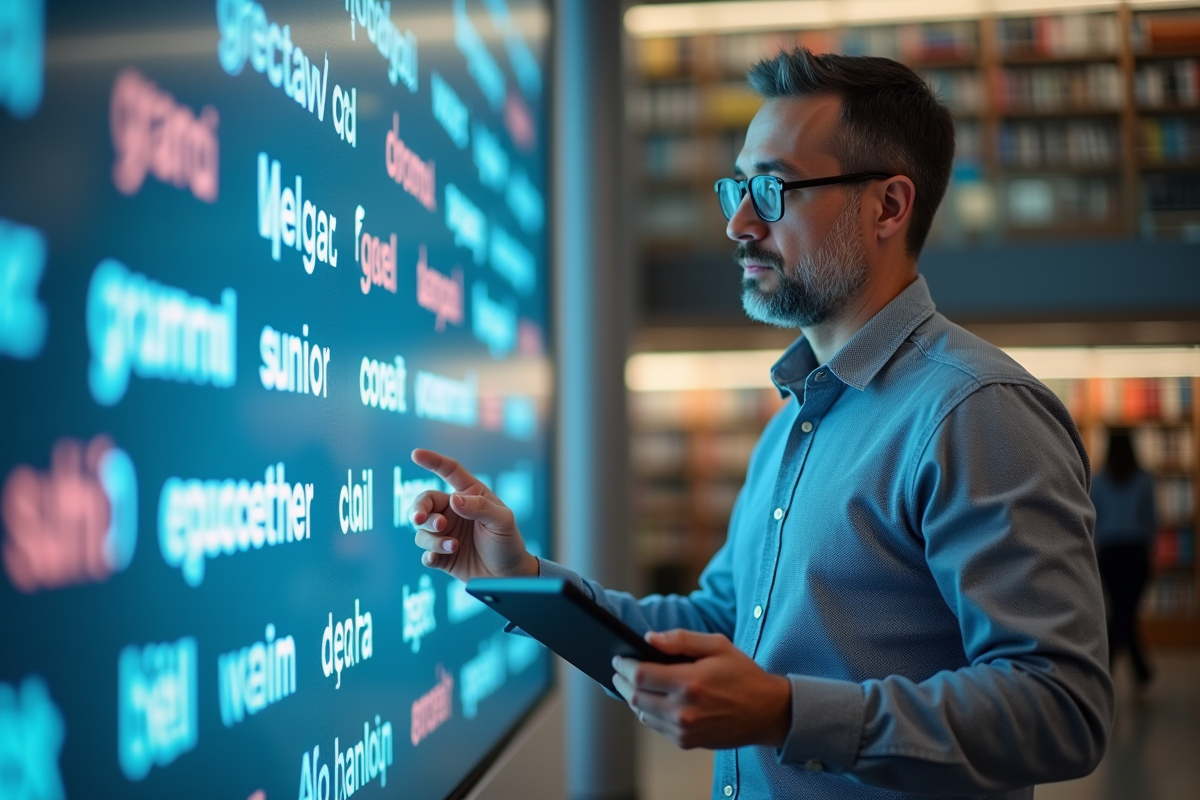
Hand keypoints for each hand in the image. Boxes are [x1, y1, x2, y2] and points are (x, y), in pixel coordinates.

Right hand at [407, 449, 538, 581]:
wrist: (508, 574)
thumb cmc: (508, 541)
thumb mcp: (502, 521)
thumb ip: (480, 508)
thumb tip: (454, 499)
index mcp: (469, 495)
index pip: (449, 472)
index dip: (433, 461)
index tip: (416, 454)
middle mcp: (453, 511)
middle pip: (424, 502)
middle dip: (419, 510)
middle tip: (427, 521)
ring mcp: (445, 533)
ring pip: (422, 530)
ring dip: (432, 538)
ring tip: (453, 545)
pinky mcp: (441, 555)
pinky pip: (425, 553)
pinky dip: (429, 555)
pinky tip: (438, 558)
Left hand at [612, 629, 791, 750]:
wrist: (766, 712)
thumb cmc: (742, 675)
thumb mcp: (717, 645)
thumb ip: (681, 639)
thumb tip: (649, 638)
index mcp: (690, 682)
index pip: (641, 675)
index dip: (624, 665)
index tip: (619, 658)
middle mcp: (683, 710)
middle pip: (635, 696)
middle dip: (623, 681)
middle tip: (620, 670)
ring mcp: (684, 729)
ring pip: (642, 713)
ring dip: (634, 697)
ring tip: (635, 683)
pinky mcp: (686, 742)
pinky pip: (655, 726)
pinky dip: (648, 711)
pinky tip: (653, 699)